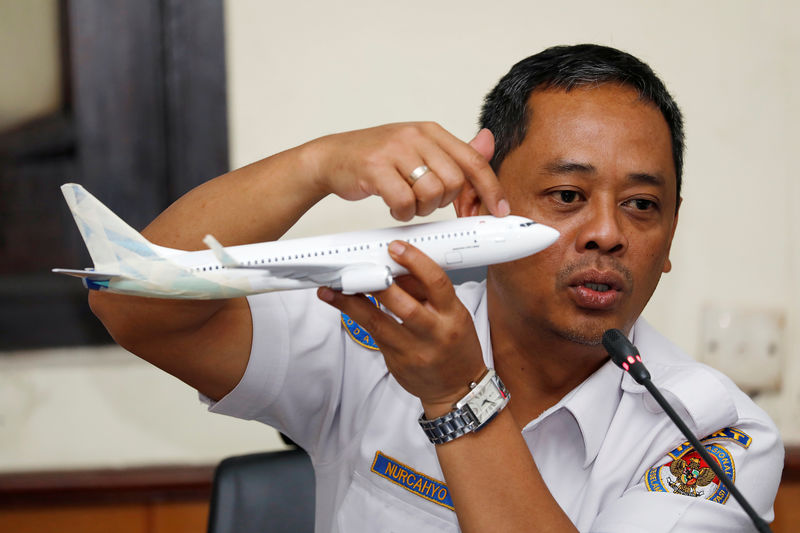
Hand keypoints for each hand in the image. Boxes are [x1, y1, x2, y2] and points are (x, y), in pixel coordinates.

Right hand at [308, 123, 508, 220]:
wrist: (331, 158)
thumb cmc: (377, 159)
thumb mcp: (418, 150)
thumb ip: (453, 153)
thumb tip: (488, 142)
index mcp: (432, 131)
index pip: (474, 161)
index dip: (490, 189)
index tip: (500, 211)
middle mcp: (416, 136)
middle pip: (455, 183)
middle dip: (444, 203)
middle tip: (426, 203)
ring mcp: (395, 150)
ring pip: (431, 194)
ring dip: (421, 209)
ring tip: (406, 202)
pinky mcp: (376, 168)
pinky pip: (404, 201)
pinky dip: (402, 212)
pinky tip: (393, 205)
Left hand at [317, 241, 486, 415]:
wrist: (456, 389)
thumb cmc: (456, 348)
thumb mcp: (453, 314)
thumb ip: (427, 292)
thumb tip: (398, 268)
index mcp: (453, 315)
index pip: (436, 283)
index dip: (415, 262)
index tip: (395, 248)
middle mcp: (434, 333)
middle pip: (403, 305)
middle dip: (378, 283)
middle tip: (358, 266)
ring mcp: (413, 350)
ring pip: (378, 322)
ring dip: (351, 302)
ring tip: (332, 288)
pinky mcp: (396, 361)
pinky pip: (372, 334)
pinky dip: (355, 316)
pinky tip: (341, 303)